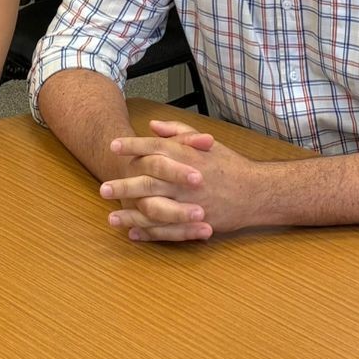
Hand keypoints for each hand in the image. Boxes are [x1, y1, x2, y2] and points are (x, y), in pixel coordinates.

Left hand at [99, 118, 257, 242]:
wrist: (256, 193)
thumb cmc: (229, 165)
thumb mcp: (205, 143)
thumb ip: (178, 132)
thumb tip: (153, 125)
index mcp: (188, 157)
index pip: (156, 148)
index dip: (134, 146)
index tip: (114, 146)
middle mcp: (186, 180)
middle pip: (149, 181)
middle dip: (124, 186)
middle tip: (103, 189)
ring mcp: (190, 204)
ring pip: (155, 210)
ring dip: (132, 215)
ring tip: (111, 217)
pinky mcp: (195, 224)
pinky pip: (168, 231)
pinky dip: (149, 234)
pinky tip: (133, 234)